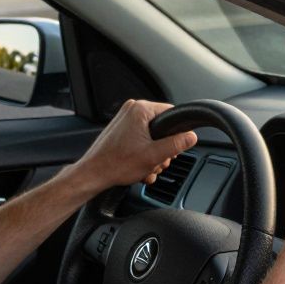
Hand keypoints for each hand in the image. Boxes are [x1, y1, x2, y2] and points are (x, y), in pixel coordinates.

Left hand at [70, 99, 198, 192]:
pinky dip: (143, 153)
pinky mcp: (121, 130)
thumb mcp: (154, 155)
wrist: (93, 174)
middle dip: (162, 149)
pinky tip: (140, 167)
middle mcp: (132, 110)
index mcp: (140, 109)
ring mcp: (125, 120)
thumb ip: (176, 144)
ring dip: (153, 155)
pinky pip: (141, 138)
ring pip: (152, 136)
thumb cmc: (116, 164)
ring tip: (146, 167)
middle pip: (162, 127)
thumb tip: (192, 137)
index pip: (171, 113)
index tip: (173, 147)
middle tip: (157, 162)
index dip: (177, 132)